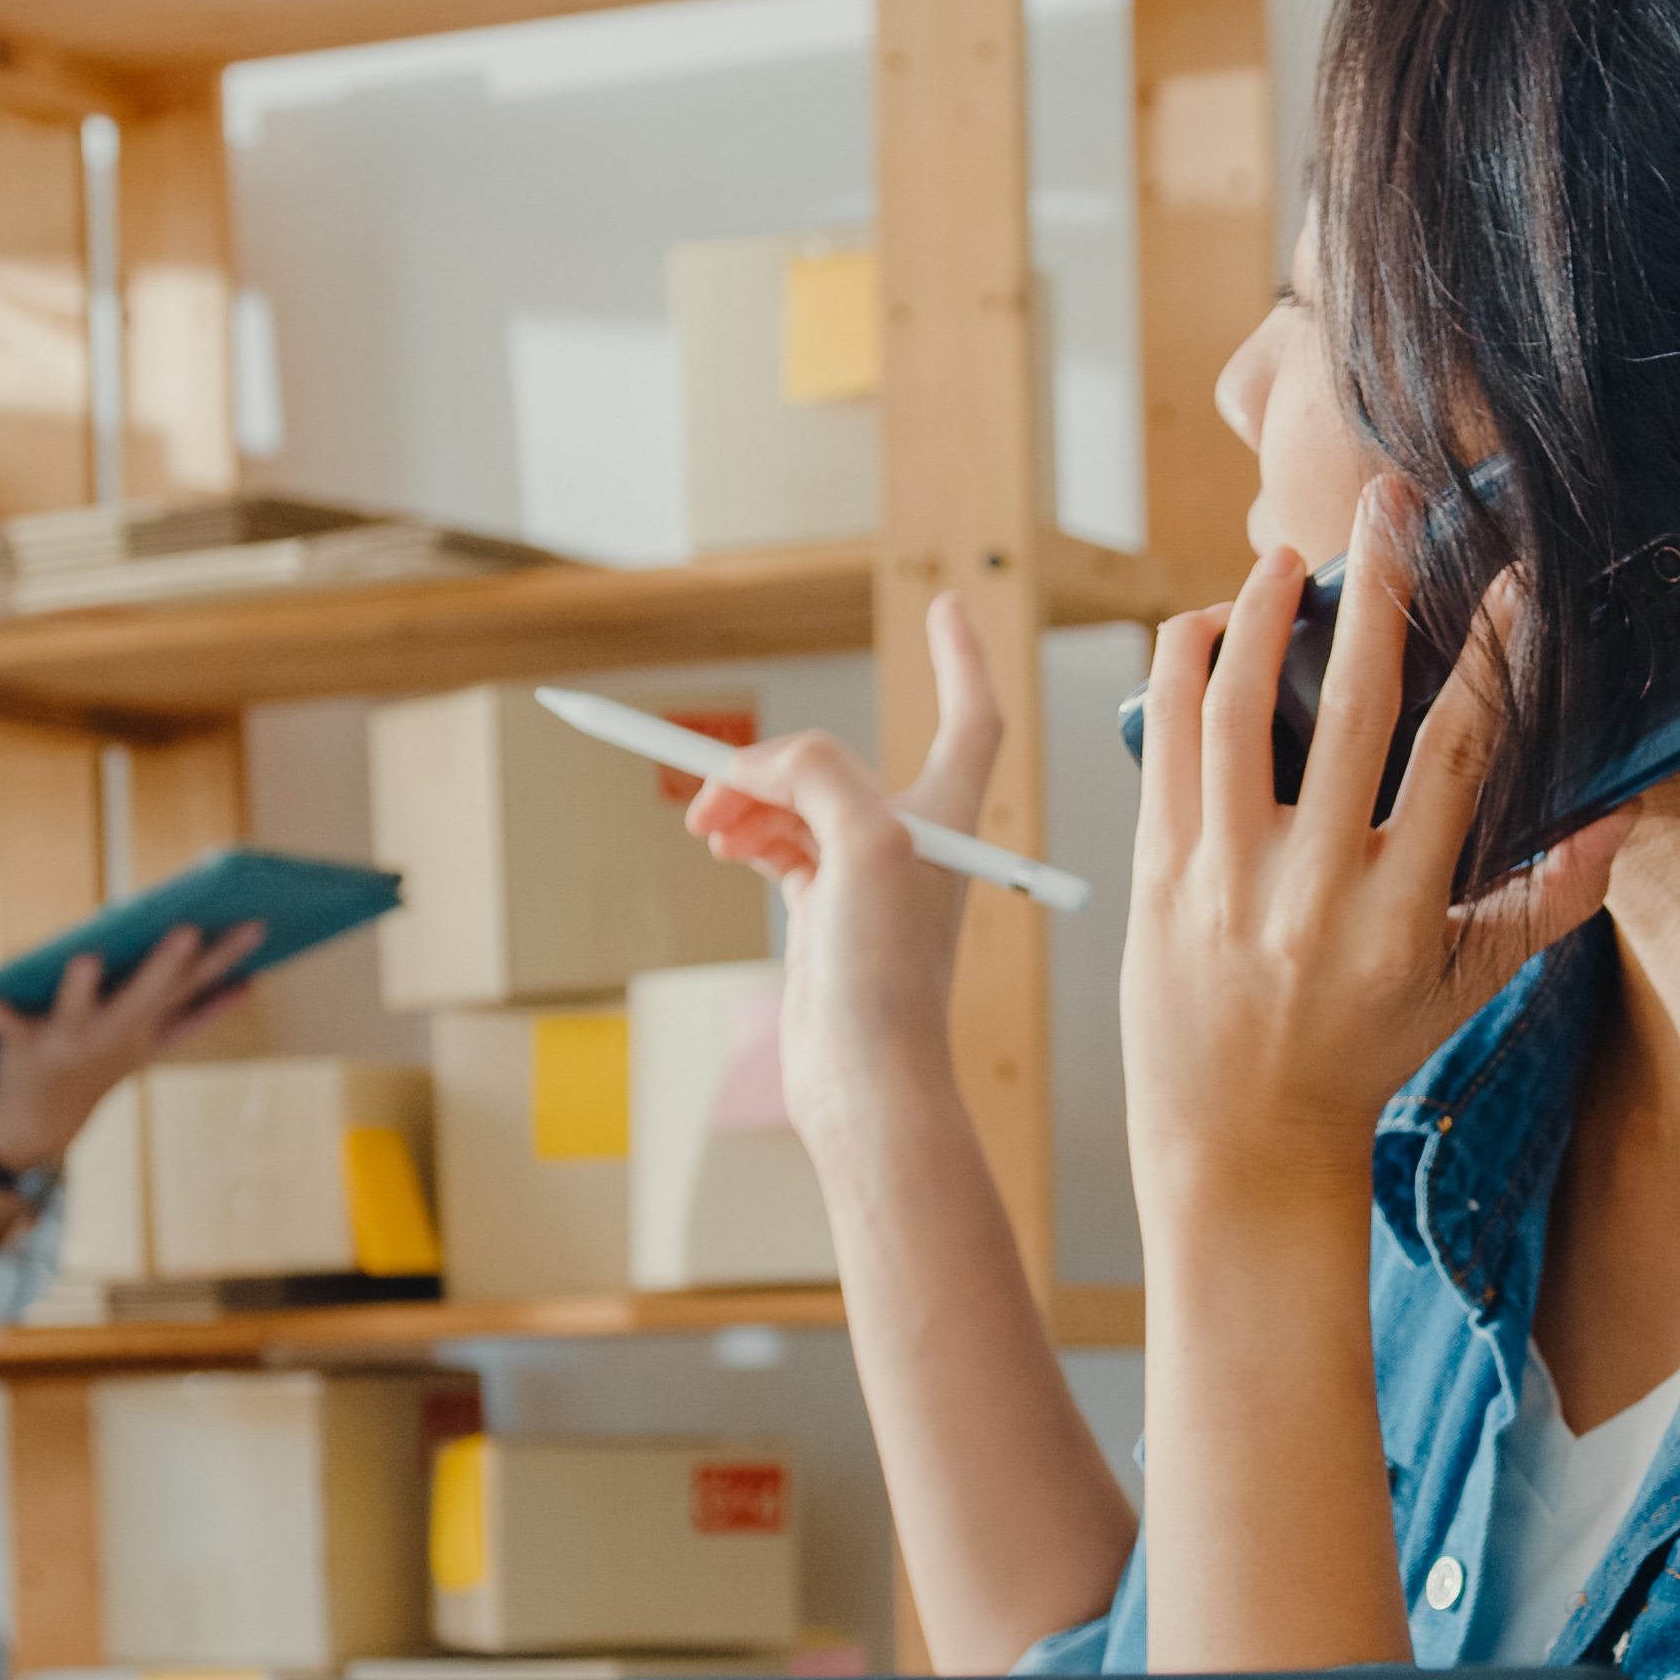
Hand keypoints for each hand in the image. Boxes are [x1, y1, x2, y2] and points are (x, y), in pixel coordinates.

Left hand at [0, 921, 261, 1167]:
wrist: (41, 1127)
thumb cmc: (100, 1066)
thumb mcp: (153, 1043)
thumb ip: (199, 1013)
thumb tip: (249, 985)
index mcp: (147, 1028)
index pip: (194, 988)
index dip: (226, 959)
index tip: (255, 926)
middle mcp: (114, 1034)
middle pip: (145, 997)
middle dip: (166, 966)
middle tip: (187, 931)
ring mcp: (70, 1041)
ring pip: (79, 1010)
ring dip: (82, 987)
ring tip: (86, 958)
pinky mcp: (25, 1047)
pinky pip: (11, 1029)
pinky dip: (2, 1019)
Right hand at [677, 591, 1002, 1134]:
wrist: (865, 1079)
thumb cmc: (888, 973)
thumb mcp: (864, 840)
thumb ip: (819, 771)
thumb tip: (760, 767)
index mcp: (949, 813)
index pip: (971, 713)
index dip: (961, 656)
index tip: (945, 601)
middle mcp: (915, 841)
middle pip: (842, 761)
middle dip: (778, 758)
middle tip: (715, 777)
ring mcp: (867, 879)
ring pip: (800, 804)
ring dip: (749, 801)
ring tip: (707, 825)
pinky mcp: (827, 916)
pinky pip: (781, 847)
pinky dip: (748, 835)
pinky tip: (723, 845)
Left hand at [1127, 473, 1625, 1232]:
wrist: (1239, 1135)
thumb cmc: (1362, 1052)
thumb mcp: (1465, 988)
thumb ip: (1548, 903)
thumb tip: (1621, 817)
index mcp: (1401, 915)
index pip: (1459, 755)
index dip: (1490, 655)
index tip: (1510, 579)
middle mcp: (1312, 890)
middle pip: (1352, 703)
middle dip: (1378, 587)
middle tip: (1391, 502)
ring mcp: (1224, 878)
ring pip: (1238, 706)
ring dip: (1258, 610)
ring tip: (1285, 557)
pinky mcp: (1156, 872)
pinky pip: (1166, 743)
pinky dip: (1183, 668)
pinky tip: (1207, 623)